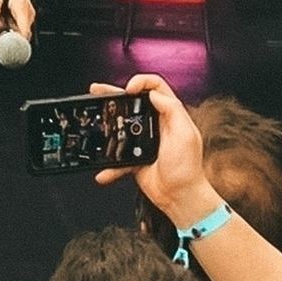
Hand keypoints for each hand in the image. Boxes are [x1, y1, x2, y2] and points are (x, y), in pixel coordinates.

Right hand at [91, 74, 215, 224]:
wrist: (181, 198)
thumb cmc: (188, 169)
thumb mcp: (186, 134)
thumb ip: (173, 109)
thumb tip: (154, 93)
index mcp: (170, 115)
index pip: (156, 87)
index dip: (142, 82)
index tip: (129, 89)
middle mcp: (157, 125)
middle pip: (134, 102)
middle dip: (115, 94)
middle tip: (99, 91)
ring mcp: (144, 141)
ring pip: (122, 125)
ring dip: (107, 120)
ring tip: (93, 110)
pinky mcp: (135, 158)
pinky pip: (117, 157)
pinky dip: (109, 165)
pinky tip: (103, 169)